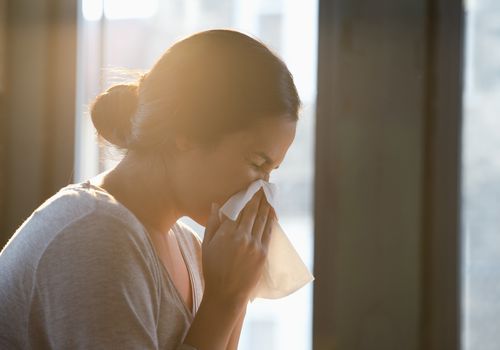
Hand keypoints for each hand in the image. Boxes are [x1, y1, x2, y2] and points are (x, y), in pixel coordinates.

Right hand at [201, 190, 275, 304]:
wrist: (226, 293)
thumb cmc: (213, 268)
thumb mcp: (207, 245)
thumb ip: (213, 223)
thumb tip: (217, 204)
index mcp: (227, 233)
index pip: (239, 208)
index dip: (246, 195)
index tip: (250, 185)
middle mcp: (242, 236)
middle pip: (253, 210)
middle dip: (258, 196)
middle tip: (262, 184)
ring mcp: (254, 245)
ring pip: (263, 219)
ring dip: (266, 205)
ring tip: (268, 193)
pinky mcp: (263, 253)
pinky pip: (268, 231)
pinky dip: (271, 219)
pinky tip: (272, 211)